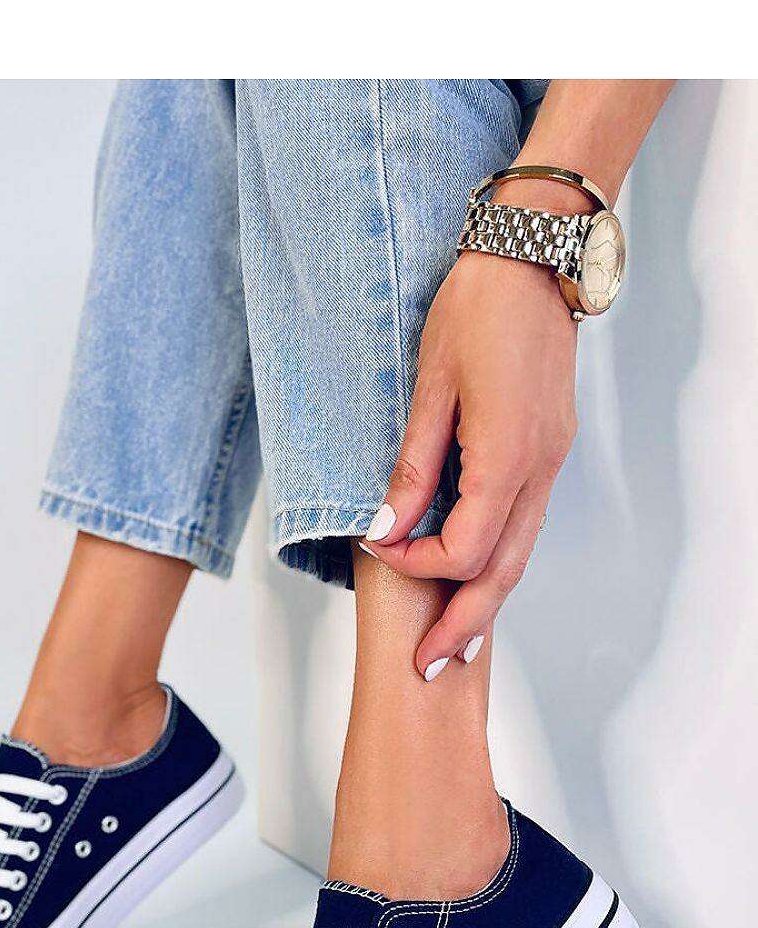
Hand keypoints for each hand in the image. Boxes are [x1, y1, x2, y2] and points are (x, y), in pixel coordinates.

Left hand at [361, 248, 577, 677]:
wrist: (533, 258)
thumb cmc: (475, 309)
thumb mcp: (429, 388)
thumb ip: (412, 468)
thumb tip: (385, 530)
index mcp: (506, 456)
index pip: (463, 548)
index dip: (417, 565)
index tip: (376, 553)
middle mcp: (538, 469)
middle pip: (504, 572)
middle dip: (463, 624)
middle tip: (428, 669)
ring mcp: (551, 462)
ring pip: (520, 553)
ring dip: (485, 602)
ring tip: (452, 644)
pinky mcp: (549, 450)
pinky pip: (525, 524)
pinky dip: (498, 561)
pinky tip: (473, 578)